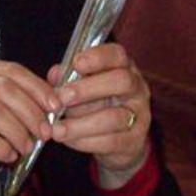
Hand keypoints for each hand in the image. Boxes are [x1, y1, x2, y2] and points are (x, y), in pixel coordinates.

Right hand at [0, 58, 59, 186]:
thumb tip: (52, 95)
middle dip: (32, 111)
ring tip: (27, 147)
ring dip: (19, 132)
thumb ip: (6, 97)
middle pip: (4, 89)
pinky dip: (2, 147)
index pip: (10, 70)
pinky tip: (8, 155)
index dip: (37, 87)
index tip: (55, 106)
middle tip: (46, 131)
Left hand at [47, 42, 150, 187]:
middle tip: (62, 98)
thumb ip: (68, 78)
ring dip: (81, 123)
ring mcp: (140, 115)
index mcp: (123, 68)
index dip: (97, 57)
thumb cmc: (94, 105)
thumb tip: (56, 74)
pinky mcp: (135, 140)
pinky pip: (111, 141)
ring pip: (114, 117)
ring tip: (57, 129)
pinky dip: (85, 141)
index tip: (76, 63)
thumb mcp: (81, 87)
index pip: (117, 54)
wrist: (115, 140)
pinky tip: (68, 140)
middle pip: (121, 81)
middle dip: (88, 89)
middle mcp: (137, 88)